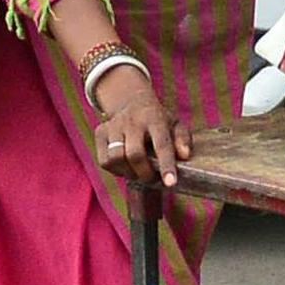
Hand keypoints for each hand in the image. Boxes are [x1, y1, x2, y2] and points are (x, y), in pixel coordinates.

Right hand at [85, 61, 189, 189]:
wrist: (131, 101)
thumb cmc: (158, 120)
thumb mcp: (175, 124)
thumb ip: (183, 139)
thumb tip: (184, 155)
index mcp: (155, 119)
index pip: (162, 144)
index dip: (166, 165)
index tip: (171, 183)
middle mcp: (132, 121)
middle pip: (135, 154)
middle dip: (144, 173)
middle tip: (152, 178)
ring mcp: (114, 126)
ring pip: (116, 158)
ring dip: (129, 172)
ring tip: (138, 172)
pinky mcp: (100, 132)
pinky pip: (105, 161)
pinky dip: (116, 170)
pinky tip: (126, 166)